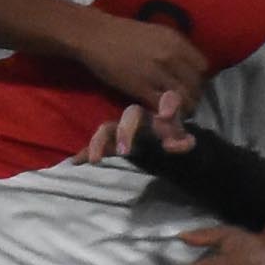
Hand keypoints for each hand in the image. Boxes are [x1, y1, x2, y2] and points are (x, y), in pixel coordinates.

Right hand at [76, 12, 206, 111]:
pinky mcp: (141, 88)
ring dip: (183, 109)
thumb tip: (186, 69)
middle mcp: (171, 56)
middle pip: (195, 85)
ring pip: (183, 98)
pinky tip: (161, 114)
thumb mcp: (157, 34)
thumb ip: (174, 50)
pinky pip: (162, 106)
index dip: (200, 79)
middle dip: (194, 97)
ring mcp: (156, 73)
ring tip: (176, 112)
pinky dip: (165, 113)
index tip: (192, 86)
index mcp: (176, 41)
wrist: (96, 36)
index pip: (203, 66)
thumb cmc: (124, 34)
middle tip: (185, 104)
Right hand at [81, 91, 196, 165]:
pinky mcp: (112, 147)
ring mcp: (123, 134)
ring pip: (108, 130)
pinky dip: (86, 152)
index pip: (164, 103)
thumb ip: (183, 142)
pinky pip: (97, 147)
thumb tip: (188, 142)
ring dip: (100, 142)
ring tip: (95, 160)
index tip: (166, 115)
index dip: (167, 104)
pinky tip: (76, 161)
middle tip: (124, 151)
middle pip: (130, 116)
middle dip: (126, 131)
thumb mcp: (183, 144)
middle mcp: (140, 121)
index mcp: (160, 116)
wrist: (166, 155)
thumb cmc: (174, 144)